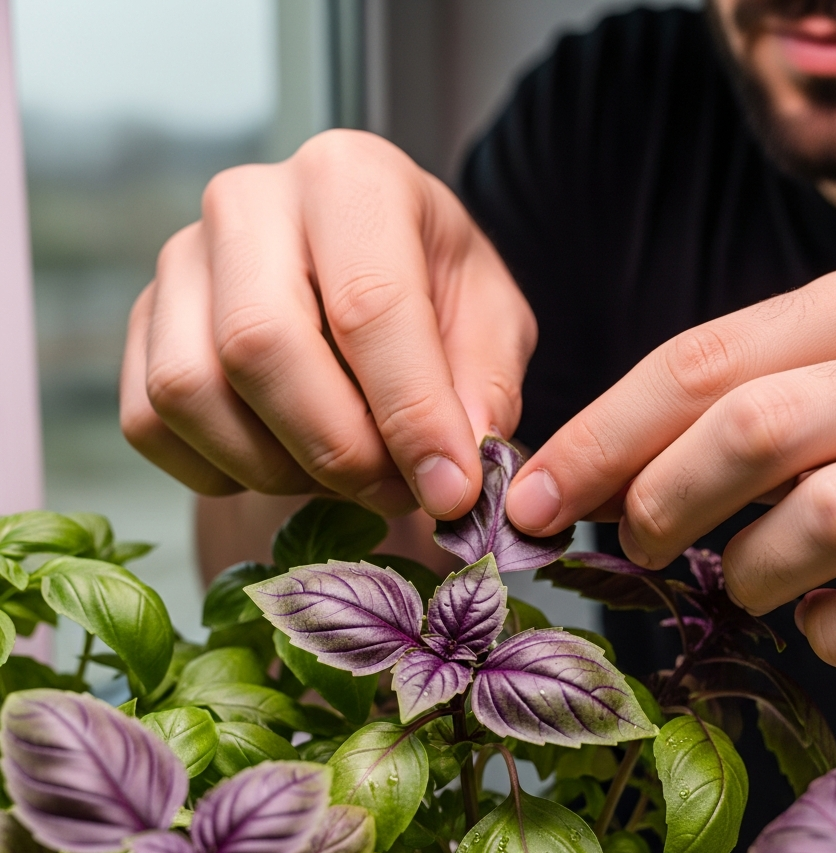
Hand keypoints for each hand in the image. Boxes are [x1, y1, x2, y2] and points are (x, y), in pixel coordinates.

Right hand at [120, 130, 535, 518]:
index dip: (411, 417)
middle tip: (394, 491)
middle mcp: (248, 202)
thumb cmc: (434, 286)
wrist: (367, 264)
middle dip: (336, 449)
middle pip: (259, 345)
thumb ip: (483, 390)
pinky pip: (150, 421)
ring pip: (190, 390)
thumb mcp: (491, 319)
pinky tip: (284, 461)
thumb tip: (451, 475)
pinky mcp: (145, 320)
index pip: (368, 306)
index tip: (450, 491)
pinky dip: (219, 469)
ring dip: (275, 467)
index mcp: (351, 180)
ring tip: (345, 473)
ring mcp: (181, 259)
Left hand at [505, 257, 835, 670]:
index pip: (699, 362)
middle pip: (753, 428)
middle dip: (663, 501)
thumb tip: (578, 481)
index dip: (600, 439)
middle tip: (638, 547)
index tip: (531, 500)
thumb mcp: (830, 391)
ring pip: (828, 519)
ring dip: (754, 573)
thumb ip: (730, 414)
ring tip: (751, 582)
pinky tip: (831, 621)